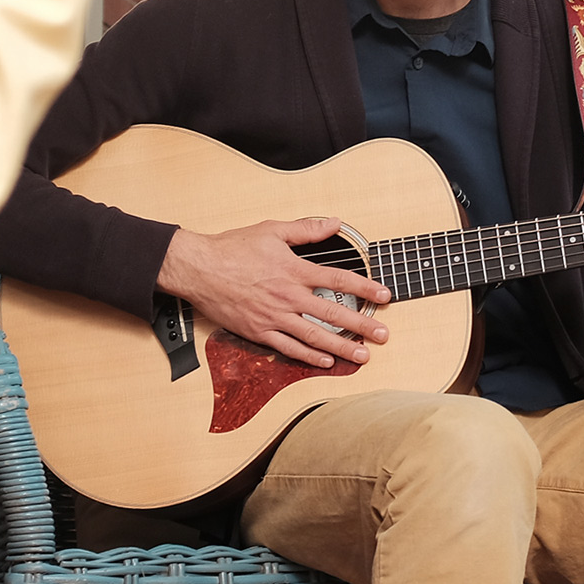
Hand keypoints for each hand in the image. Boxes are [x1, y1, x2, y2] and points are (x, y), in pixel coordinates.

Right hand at [159, 218, 391, 367]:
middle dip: (362, 326)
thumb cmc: (232, 248)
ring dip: (341, 347)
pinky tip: (325, 361)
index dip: (365, 288)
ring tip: (363, 355)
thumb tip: (334, 222)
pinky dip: (309, 356)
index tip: (384, 296)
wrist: (198, 268)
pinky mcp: (258, 332)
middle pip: (333, 314)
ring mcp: (274, 317)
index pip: (338, 281)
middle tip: (384, 335)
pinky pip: (288, 348)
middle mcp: (288, 296)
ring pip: (314, 337)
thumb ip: (306, 229)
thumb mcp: (272, 230)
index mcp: (294, 270)